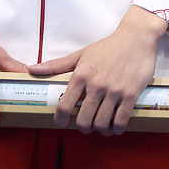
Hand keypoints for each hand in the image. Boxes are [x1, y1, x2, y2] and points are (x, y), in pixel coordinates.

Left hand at [28, 6, 167, 134]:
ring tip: (101, 127)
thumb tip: (32, 69)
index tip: (62, 123)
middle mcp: (96, 85)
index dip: (60, 120)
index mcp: (80, 76)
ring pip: (102, 122)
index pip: (64, 106)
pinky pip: (121, 119)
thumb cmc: (108, 46)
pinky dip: (116, 128)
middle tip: (85, 126)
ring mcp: (114, 91)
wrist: (136, 38)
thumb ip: (56, 65)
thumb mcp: (80, 54)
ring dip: (100, 129)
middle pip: (83, 119)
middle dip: (83, 127)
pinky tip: (115, 127)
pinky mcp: (131, 94)